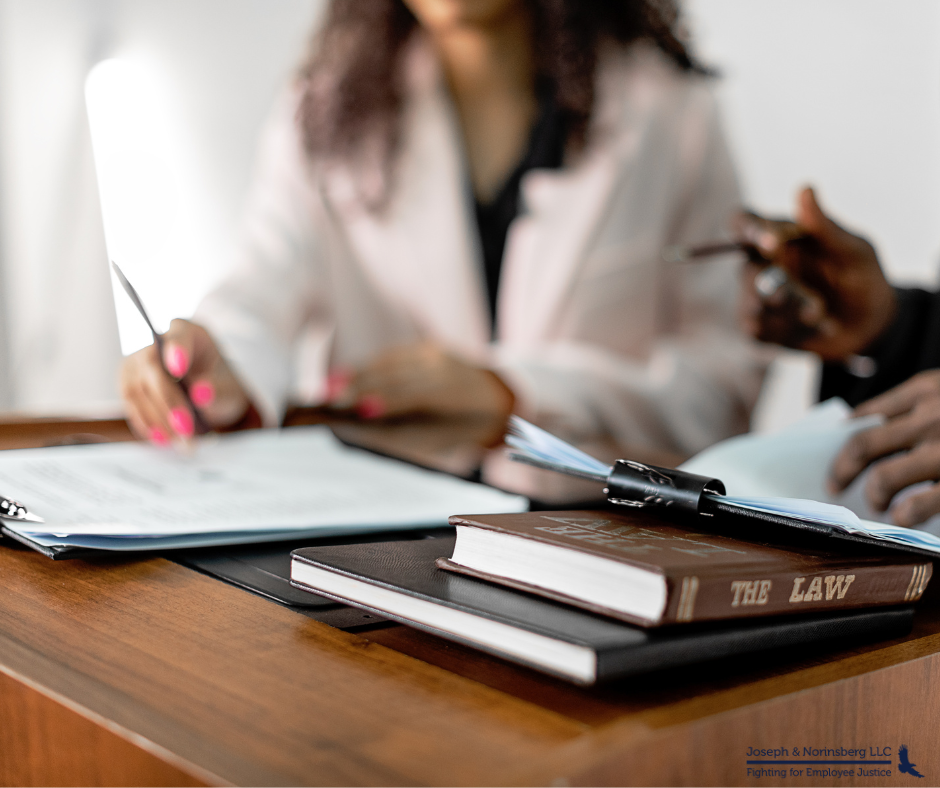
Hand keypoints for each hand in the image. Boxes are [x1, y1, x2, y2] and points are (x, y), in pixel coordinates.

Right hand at [120, 319, 250, 443]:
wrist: (206, 393)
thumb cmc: (219, 384)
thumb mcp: (229, 388)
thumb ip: (218, 390)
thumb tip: (201, 395)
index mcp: (188, 332)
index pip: (178, 336)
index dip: (177, 351)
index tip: (179, 369)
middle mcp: (157, 343)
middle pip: (153, 368)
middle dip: (169, 402)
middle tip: (187, 429)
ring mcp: (137, 362)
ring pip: (138, 390)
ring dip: (158, 420)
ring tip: (182, 442)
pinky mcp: (128, 384)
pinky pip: (131, 405)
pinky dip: (147, 424)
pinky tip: (164, 439)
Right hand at [327, 341, 514, 435]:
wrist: (499, 395)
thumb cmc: (466, 427)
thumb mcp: (445, 438)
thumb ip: (408, 434)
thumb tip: (363, 428)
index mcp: (457, 395)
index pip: (417, 395)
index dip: (388, 401)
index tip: (360, 409)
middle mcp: (446, 367)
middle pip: (397, 375)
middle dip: (362, 386)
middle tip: (330, 399)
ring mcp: (437, 353)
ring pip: (392, 362)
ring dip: (358, 374)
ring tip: (330, 388)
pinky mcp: (429, 347)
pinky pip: (394, 356)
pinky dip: (369, 366)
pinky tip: (348, 376)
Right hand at [736, 187, 896, 360]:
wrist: (870, 327)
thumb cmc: (863, 279)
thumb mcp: (854, 251)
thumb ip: (825, 226)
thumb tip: (804, 188)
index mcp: (779, 236)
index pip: (743, 222)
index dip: (747, 228)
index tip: (770, 243)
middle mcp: (761, 264)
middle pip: (746, 271)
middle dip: (783, 289)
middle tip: (816, 304)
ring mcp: (756, 296)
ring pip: (753, 304)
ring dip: (792, 313)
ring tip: (821, 315)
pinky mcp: (759, 326)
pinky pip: (757, 330)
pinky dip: (788, 331)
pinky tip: (813, 329)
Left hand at [830, 371, 939, 525]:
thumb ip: (913, 404)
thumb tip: (857, 425)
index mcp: (925, 390)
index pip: (865, 417)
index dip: (843, 441)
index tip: (835, 458)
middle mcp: (930, 416)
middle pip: (863, 445)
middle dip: (842, 471)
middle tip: (835, 487)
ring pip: (884, 477)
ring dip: (874, 495)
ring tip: (878, 504)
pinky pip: (919, 504)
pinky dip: (905, 514)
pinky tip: (903, 518)